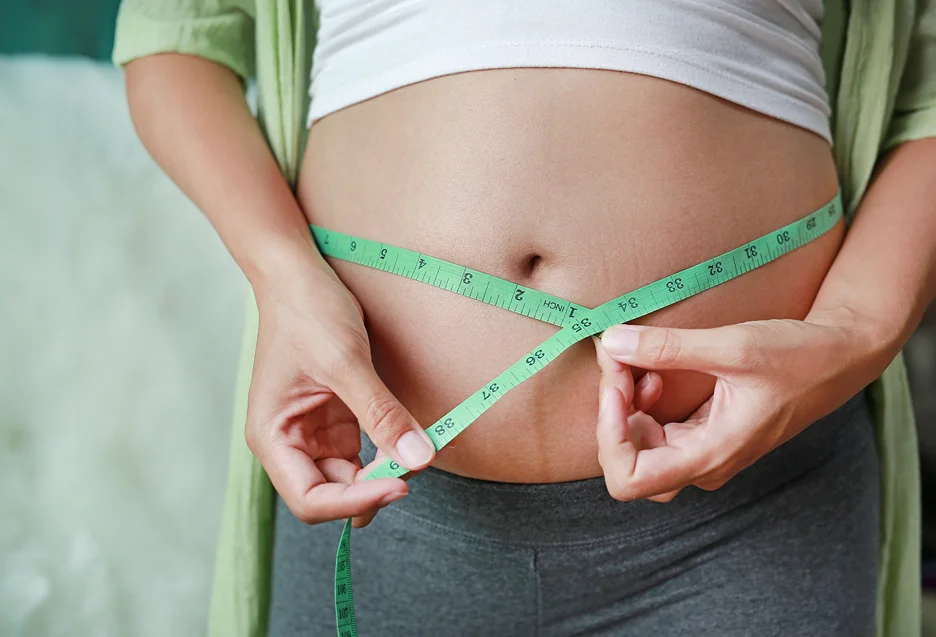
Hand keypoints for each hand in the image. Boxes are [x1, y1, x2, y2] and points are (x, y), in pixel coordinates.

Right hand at [245, 267, 435, 526]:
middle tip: (413, 465)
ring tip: (415, 450)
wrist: (298, 274)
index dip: (354, 502)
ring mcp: (314, 432)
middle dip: (372, 488)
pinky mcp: (336, 419)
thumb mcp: (344, 362)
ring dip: (384, 472)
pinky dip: (388, 450)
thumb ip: (380, 414)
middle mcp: (290, 443)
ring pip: (353, 477)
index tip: (398, 485)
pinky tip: (410, 439)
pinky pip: (364, 450)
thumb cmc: (305, 313)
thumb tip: (418, 458)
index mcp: (273, 438)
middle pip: (333, 493)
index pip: (310, 499)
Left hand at [594, 312, 883, 502]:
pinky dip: (641, 402)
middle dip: (613, 414)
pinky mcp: (701, 434)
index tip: (616, 386)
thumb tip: (610, 342)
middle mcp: (703, 463)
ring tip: (638, 365)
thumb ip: (668, 347)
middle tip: (622, 364)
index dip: (610, 436)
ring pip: (637, 447)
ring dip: (624, 407)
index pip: (630, 480)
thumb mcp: (732, 346)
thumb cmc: (797, 357)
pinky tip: (654, 375)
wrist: (837, 358)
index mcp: (710, 456)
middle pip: (628, 464)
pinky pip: (654, 431)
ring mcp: (702, 452)